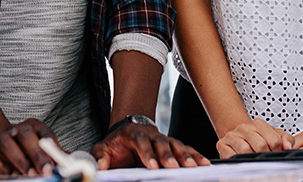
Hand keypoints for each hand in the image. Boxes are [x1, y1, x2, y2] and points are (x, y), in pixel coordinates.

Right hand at [0, 118, 56, 177]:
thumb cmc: (25, 156)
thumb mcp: (42, 155)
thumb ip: (55, 158)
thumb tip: (71, 164)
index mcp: (31, 127)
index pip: (43, 131)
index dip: (50, 145)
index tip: (55, 163)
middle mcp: (13, 130)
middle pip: (25, 134)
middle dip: (36, 154)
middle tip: (45, 172)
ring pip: (5, 143)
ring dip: (19, 161)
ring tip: (29, 176)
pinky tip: (10, 175)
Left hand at [91, 122, 207, 169]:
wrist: (127, 134)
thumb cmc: (115, 146)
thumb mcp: (102, 149)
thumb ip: (99, 157)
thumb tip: (100, 167)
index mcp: (132, 134)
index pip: (141, 141)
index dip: (147, 153)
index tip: (152, 166)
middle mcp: (150, 135)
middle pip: (161, 142)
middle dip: (168, 156)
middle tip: (174, 168)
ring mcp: (163, 139)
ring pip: (175, 145)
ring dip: (185, 155)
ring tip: (192, 167)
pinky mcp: (172, 146)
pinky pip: (185, 149)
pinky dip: (194, 155)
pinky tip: (203, 163)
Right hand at [215, 119, 293, 157]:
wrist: (238, 136)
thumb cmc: (257, 138)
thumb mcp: (274, 135)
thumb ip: (285, 139)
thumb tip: (288, 147)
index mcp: (258, 123)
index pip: (274, 140)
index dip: (278, 151)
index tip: (276, 155)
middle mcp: (244, 127)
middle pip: (261, 145)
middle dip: (266, 157)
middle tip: (267, 161)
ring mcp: (232, 136)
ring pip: (246, 151)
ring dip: (253, 160)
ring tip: (256, 162)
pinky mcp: (222, 145)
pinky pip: (231, 156)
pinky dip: (239, 162)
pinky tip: (244, 162)